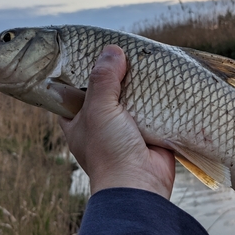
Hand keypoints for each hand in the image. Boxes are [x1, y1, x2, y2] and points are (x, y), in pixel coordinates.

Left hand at [58, 45, 175, 198]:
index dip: (78, 74)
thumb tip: (113, 50)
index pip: (72, 93)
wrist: (140, 184)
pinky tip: (162, 78)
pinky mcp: (148, 131)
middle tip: (122, 51)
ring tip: (144, 58)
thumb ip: (103, 79)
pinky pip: (152, 109)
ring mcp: (125, 129)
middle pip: (105, 92)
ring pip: (130, 99)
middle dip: (114, 75)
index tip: (88, 53)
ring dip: (138, 85)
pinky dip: (157, 97)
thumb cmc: (109, 150)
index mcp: (78, 122)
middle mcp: (100, 125)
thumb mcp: (98, 109)